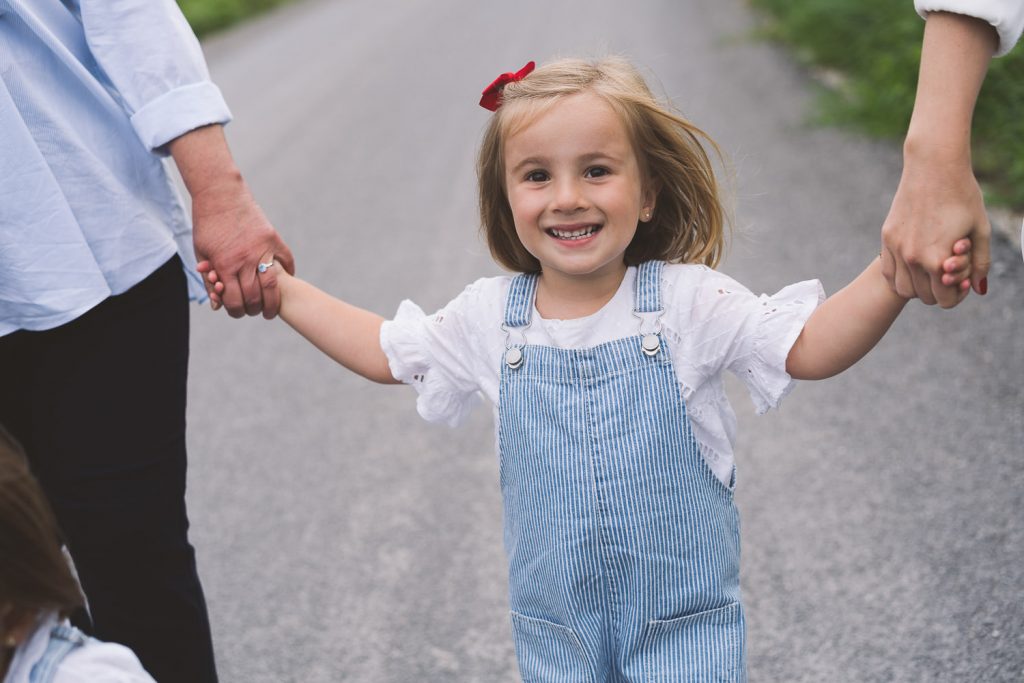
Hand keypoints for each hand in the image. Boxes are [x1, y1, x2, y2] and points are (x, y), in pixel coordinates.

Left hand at [191, 179, 293, 318]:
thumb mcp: (201, 254)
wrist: (220, 195)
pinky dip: (288, 275)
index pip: (234, 301)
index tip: (238, 311)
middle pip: (255, 298)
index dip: (235, 311)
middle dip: (253, 310)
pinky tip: (284, 282)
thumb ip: (209, 281)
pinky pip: (286, 263)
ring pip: (272, 286)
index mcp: (225, 264)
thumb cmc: (207, 226)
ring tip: (271, 308)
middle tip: (254, 311)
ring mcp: (262, 249)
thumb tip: (217, 306)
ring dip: (273, 302)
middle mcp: (245, 259)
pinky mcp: (274, 240)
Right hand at [880, 153, 988, 306]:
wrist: (933, 167)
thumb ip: (980, 263)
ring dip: (918, 287)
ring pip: (903, 289)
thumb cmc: (963, 195)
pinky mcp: (887, 238)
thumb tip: (979, 290)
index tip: (963, 283)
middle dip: (939, 292)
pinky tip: (913, 265)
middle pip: (924, 296)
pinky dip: (901, 276)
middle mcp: (913, 257)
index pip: (944, 299)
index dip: (957, 296)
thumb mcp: (980, 230)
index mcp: (937, 258)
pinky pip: (888, 272)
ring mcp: (896, 248)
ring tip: (931, 272)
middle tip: (949, 275)